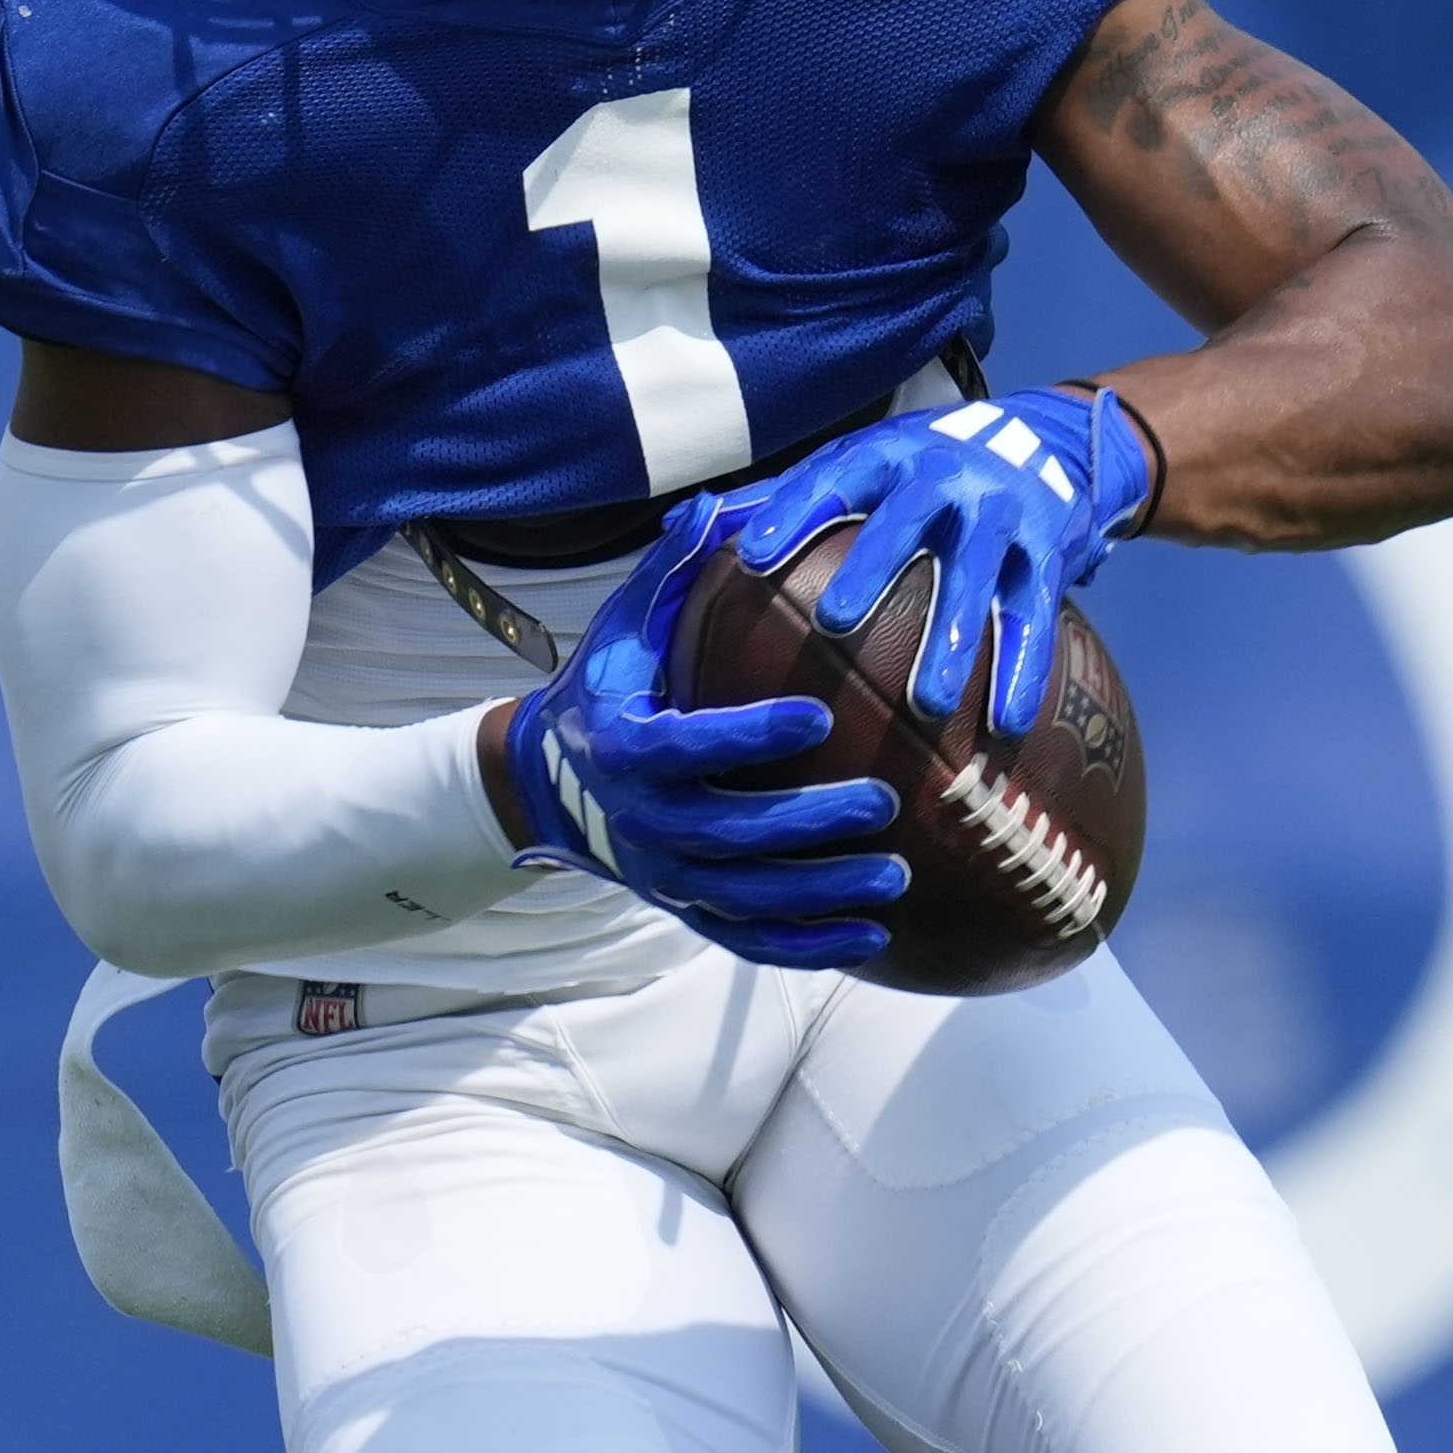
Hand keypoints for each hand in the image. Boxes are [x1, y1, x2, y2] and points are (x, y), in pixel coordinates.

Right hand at [493, 526, 905, 967]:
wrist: (556, 778)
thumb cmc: (614, 683)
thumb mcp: (629, 621)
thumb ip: (675, 570)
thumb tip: (724, 506)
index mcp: (624, 748)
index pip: (684, 747)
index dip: (746, 737)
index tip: (813, 716)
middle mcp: (640, 821)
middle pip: (725, 834)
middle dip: (804, 823)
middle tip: (880, 799)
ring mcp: (665, 873)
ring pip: (745, 896)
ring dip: (820, 893)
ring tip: (896, 875)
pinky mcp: (688, 908)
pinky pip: (749, 939)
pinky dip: (807, 945)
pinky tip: (874, 938)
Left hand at [721, 385, 1158, 732]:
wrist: (1040, 438)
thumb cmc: (915, 470)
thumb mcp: (853, 465)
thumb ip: (775, 499)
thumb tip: (677, 526)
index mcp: (882, 456)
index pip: (827, 480)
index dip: (789, 514)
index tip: (749, 558)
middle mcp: (942, 475)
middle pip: (905, 521)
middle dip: (873, 568)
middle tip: (835, 625)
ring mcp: (1000, 512)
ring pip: (977, 576)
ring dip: (954, 639)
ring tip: (926, 704)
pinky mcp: (1047, 551)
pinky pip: (1035, 615)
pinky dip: (1023, 670)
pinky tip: (1005, 726)